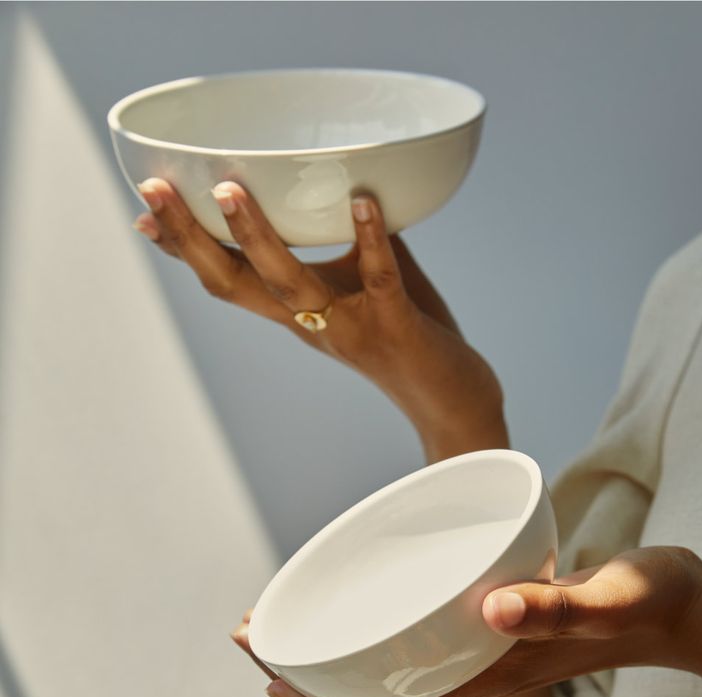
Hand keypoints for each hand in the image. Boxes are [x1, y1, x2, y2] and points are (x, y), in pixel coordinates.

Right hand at [133, 179, 506, 459]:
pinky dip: (369, 239)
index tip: (143, 212)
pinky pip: (378, 279)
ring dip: (256, 237)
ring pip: (290, 285)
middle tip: (153, 189)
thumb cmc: (407, 338)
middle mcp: (311, 325)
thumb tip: (343, 182)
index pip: (228, 281)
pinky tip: (364, 201)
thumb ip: (348, 242)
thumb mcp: (364, 287)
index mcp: (296, 315)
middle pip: (235, 283)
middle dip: (191, 238)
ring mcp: (349, 327)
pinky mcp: (394, 327)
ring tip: (229, 191)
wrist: (452, 404)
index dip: (184, 250)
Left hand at [231, 546, 701, 696]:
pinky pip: (414, 647)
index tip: (268, 679)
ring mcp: (480, 658)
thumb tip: (492, 609)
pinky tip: (359, 608)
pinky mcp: (491, 632)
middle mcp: (474, 676)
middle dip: (302, 682)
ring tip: (282, 627)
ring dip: (328, 660)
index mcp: (488, 680)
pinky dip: (371, 637)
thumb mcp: (606, 600)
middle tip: (251, 637)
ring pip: (385, 677)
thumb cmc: (647, 606)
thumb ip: (556, 606)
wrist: (679, 610)